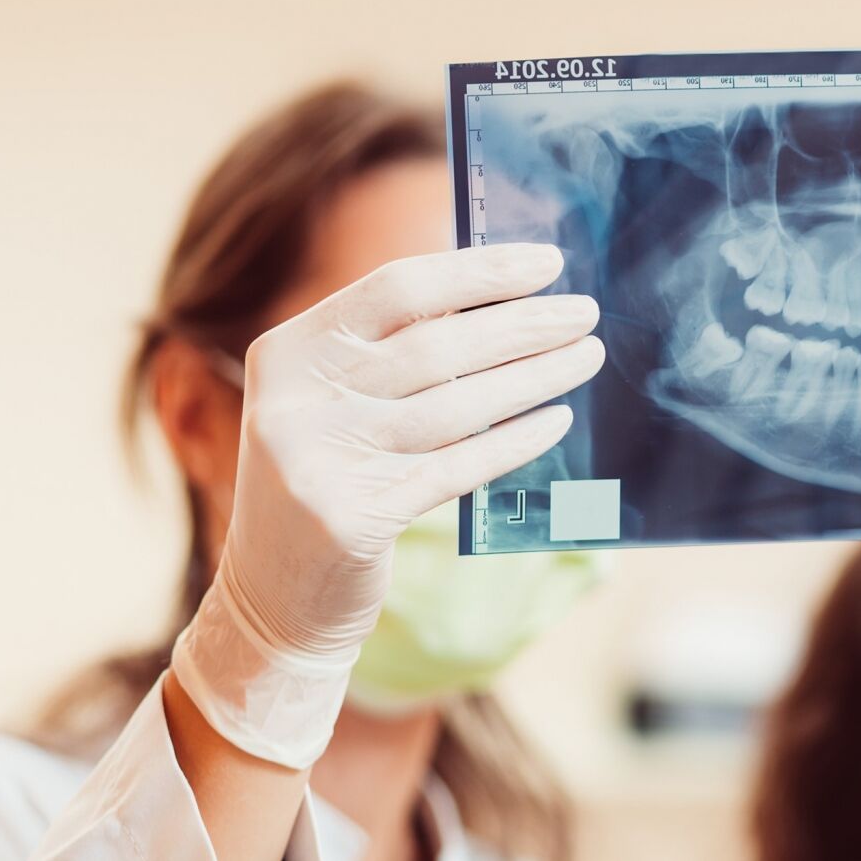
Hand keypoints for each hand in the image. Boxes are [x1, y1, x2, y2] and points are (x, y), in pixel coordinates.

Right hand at [171, 242, 602, 767]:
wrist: (272, 597)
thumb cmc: (330, 476)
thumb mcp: (335, 401)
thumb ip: (394, 350)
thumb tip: (506, 298)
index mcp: (289, 351)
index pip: (398, 288)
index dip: (480, 271)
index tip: (549, 263)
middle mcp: (295, 401)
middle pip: (437, 344)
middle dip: (523, 324)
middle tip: (586, 314)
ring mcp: (317, 462)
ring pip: (456, 406)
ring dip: (535, 376)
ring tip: (587, 356)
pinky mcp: (351, 520)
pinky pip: (457, 467)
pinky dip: (515, 441)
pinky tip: (558, 420)